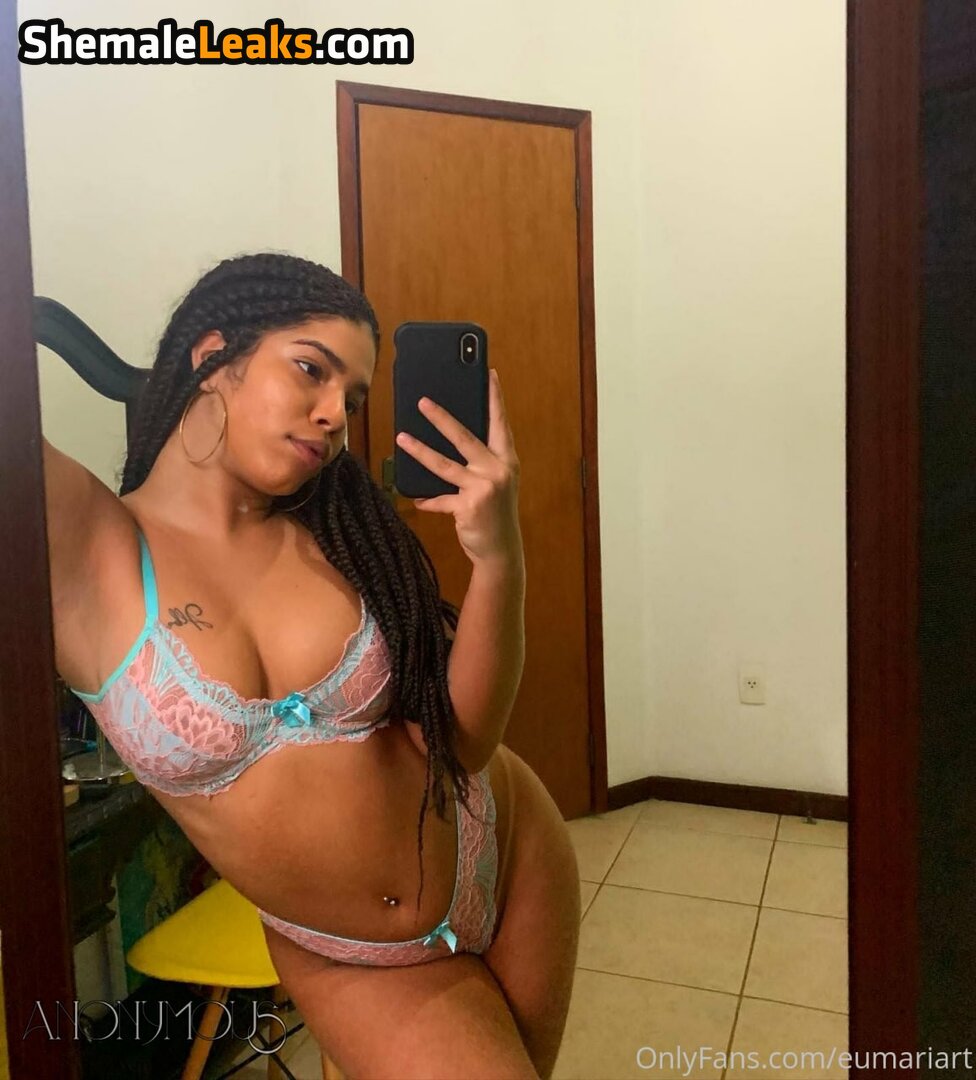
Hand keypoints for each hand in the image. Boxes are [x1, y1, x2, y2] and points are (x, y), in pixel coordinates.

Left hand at [394, 368, 521, 565]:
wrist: (501, 550)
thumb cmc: (495, 511)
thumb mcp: (497, 482)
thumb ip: (481, 461)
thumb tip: (451, 437)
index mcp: (506, 459)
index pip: (500, 423)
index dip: (494, 399)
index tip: (488, 374)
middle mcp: (497, 470)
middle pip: (465, 437)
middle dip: (442, 418)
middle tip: (422, 401)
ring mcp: (483, 488)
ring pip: (444, 464)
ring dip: (420, 450)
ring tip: (402, 437)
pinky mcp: (468, 507)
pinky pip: (440, 499)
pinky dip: (428, 500)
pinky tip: (417, 498)